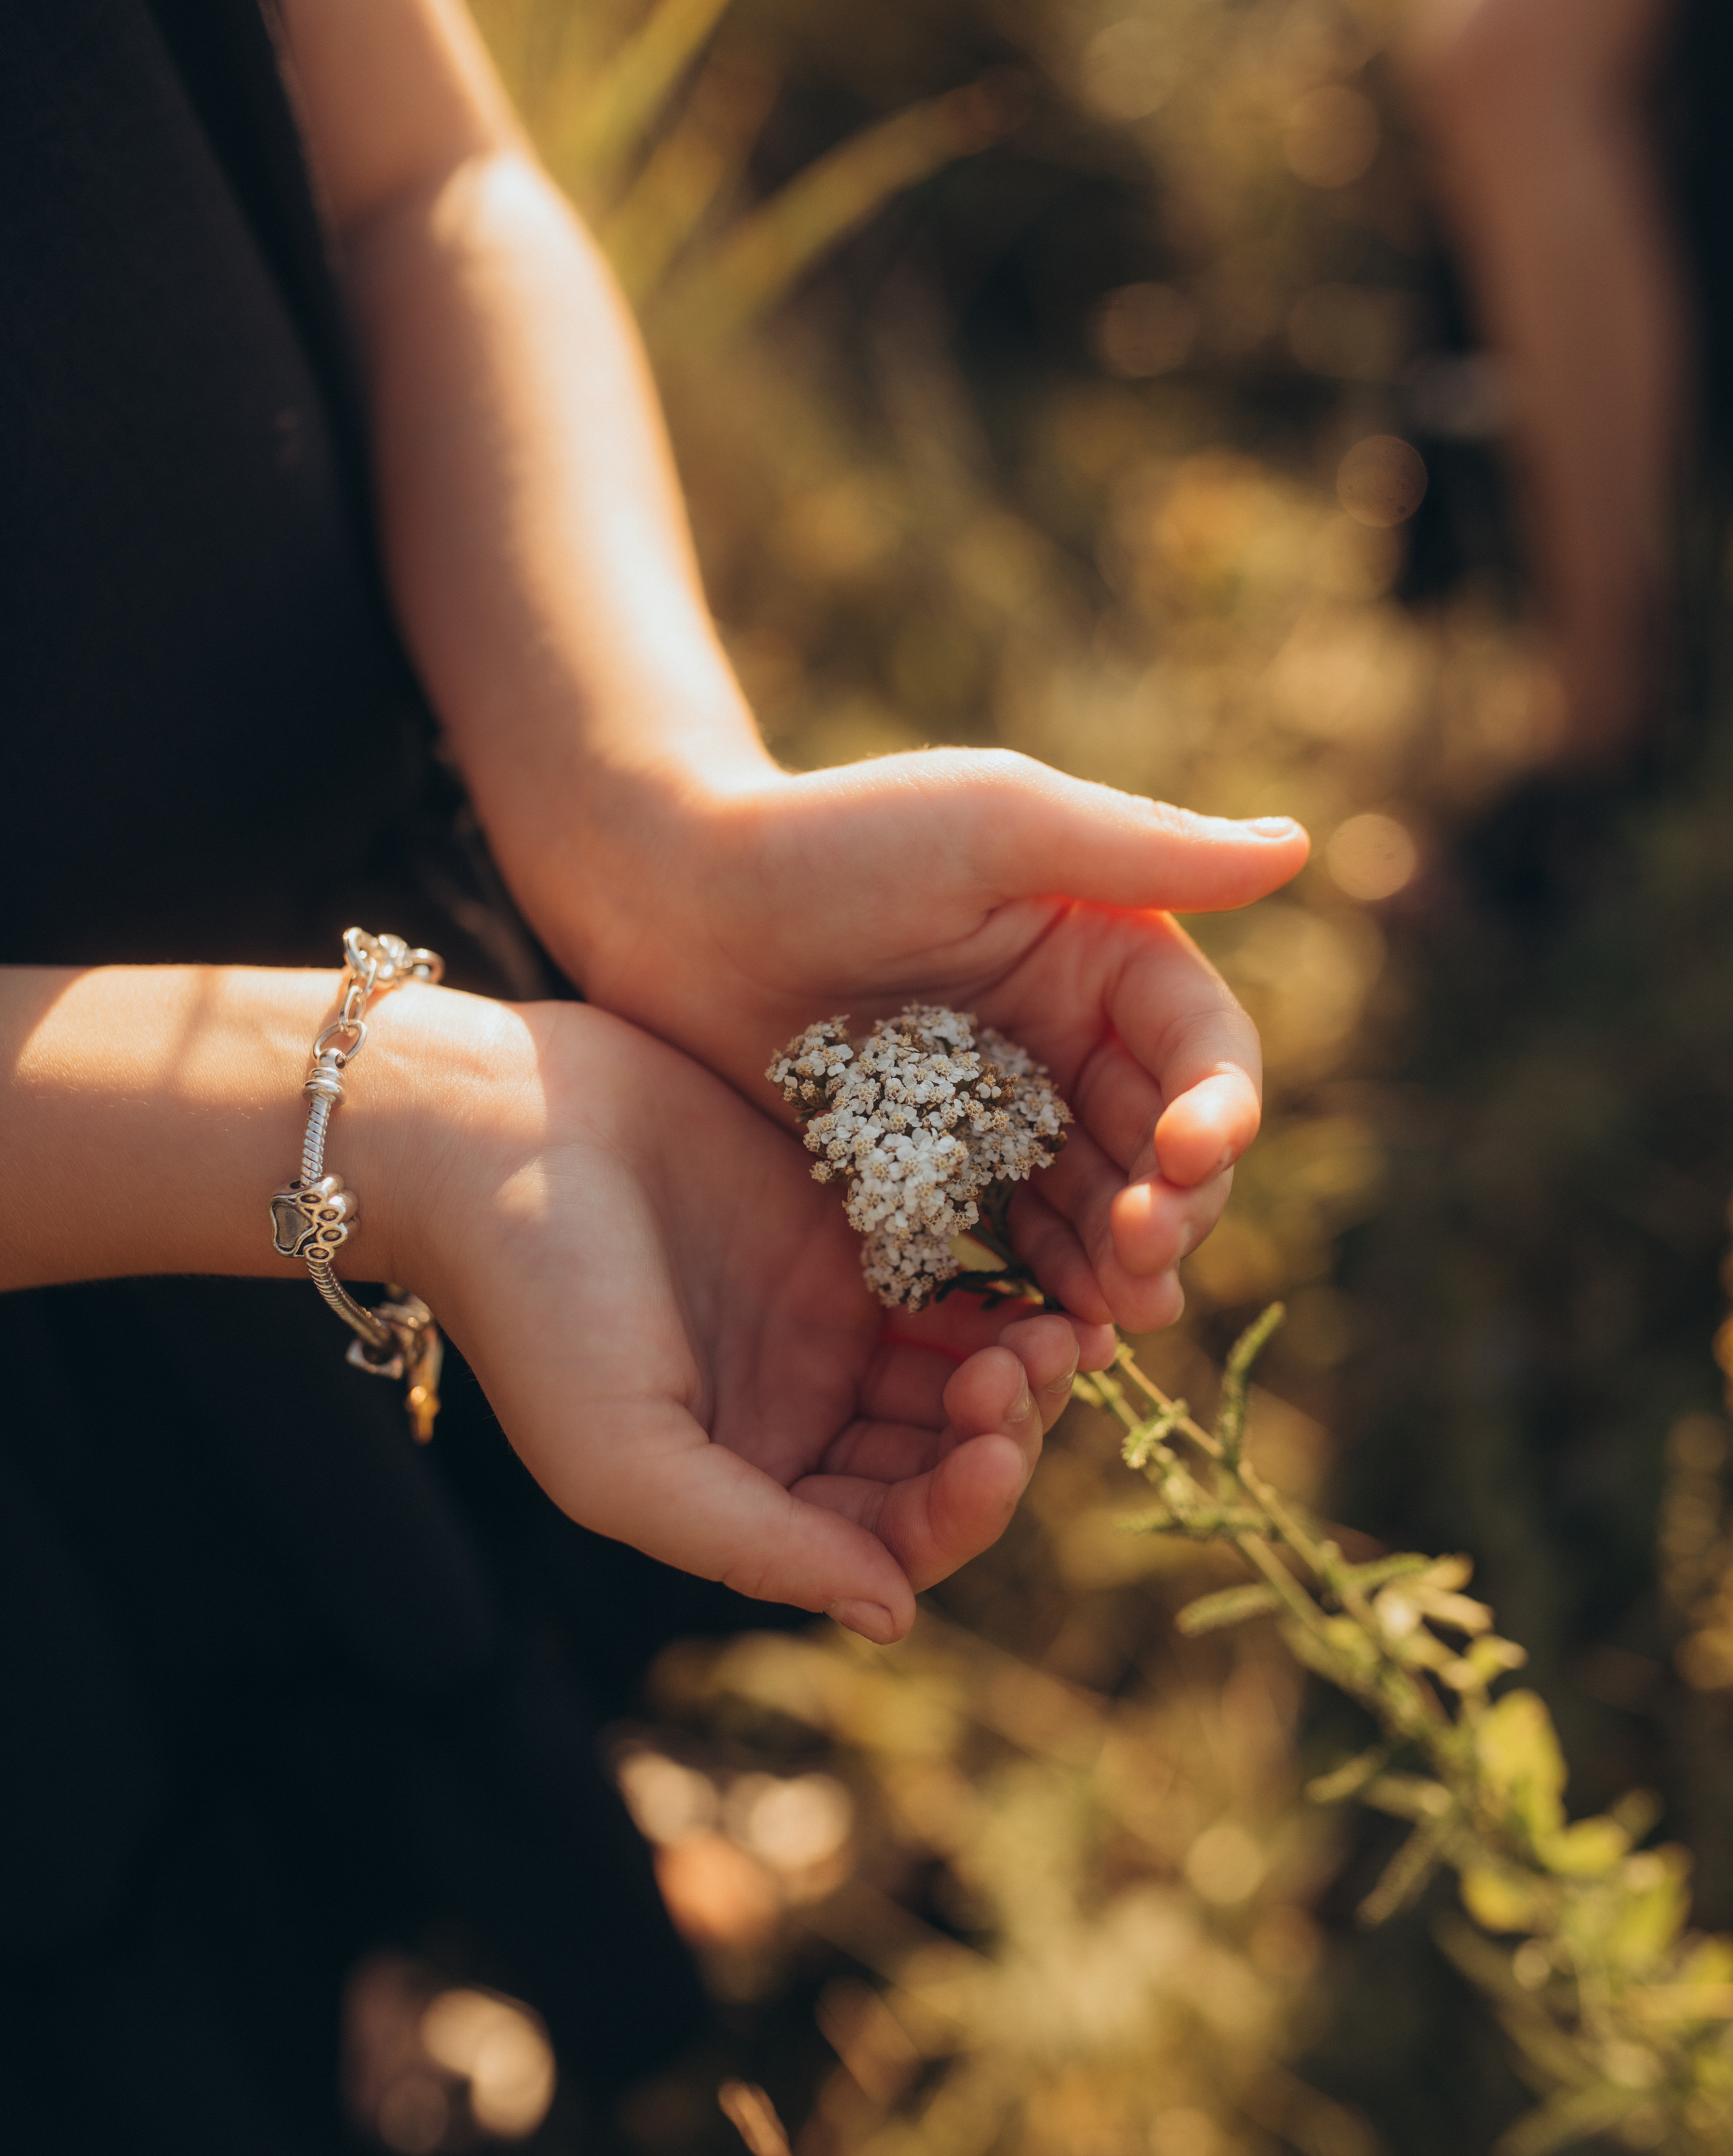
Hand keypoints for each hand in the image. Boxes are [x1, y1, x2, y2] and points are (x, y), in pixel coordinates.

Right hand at [395, 992, 1107, 1641]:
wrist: (492, 1129)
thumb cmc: (535, 1305)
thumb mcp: (624, 1458)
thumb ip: (757, 1544)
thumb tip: (893, 1618)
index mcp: (747, 1491)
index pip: (888, 1541)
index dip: (958, 1515)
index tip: (994, 1454)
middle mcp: (801, 1422)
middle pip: (943, 1465)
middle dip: (1003, 1437)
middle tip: (1030, 1372)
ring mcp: (831, 1328)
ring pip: (964, 1379)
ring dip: (1020, 1371)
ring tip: (1053, 1331)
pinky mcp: (849, 1234)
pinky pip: (956, 1284)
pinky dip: (1006, 1295)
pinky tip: (1046, 1283)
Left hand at [544, 752, 1308, 1332]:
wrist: (671, 896)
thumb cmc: (831, 834)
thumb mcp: (992, 823)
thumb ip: (1140, 849)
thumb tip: (1296, 848)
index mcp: (1108, 952)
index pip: (1204, 1049)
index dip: (1217, 1110)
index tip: (1190, 1157)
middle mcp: (1074, 1037)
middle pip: (1167, 1148)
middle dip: (1175, 1208)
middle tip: (1148, 1262)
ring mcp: (1006, 1113)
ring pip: (1102, 1210)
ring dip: (1121, 1265)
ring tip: (1114, 1320)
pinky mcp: (937, 1171)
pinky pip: (1012, 1244)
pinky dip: (1040, 1287)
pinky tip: (1045, 1332)